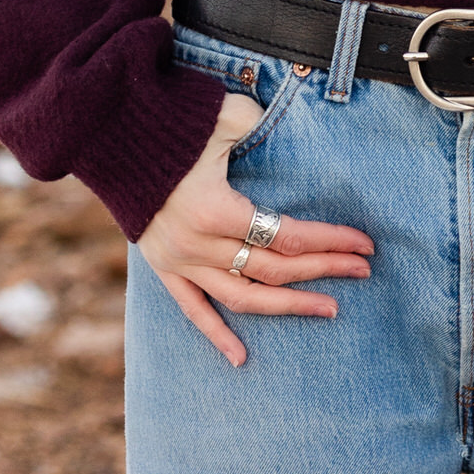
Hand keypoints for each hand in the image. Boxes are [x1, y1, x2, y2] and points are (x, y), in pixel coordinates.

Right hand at [139, 90, 373, 364]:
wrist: (109, 131)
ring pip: (242, 298)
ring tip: (329, 309)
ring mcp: (178, 261)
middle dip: (323, 270)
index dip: (330, 240)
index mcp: (216, 209)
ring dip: (288, 306)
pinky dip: (217, 334)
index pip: (287, 235)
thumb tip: (292, 124)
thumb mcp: (224, 115)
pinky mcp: (162, 267)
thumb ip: (261, 126)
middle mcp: (198, 244)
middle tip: (363, 270)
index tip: (363, 243)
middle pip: (273, 269)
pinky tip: (242, 358)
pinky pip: (193, 310)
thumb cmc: (174, 118)